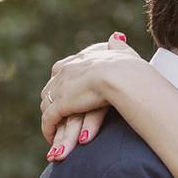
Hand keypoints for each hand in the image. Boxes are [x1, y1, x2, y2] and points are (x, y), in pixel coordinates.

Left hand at [40, 32, 141, 160]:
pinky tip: (51, 139)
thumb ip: (118, 46)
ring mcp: (61, 88)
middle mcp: (64, 72)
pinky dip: (49, 130)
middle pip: (50, 91)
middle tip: (55, 120)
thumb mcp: (122, 53)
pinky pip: (49, 120)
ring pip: (48, 106)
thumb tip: (116, 37)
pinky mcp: (61, 104)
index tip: (65, 98)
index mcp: (77, 60)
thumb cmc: (129, 67)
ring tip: (53, 134)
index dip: (62, 87)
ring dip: (50, 121)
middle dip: (52, 106)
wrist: (122, 76)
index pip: (61, 73)